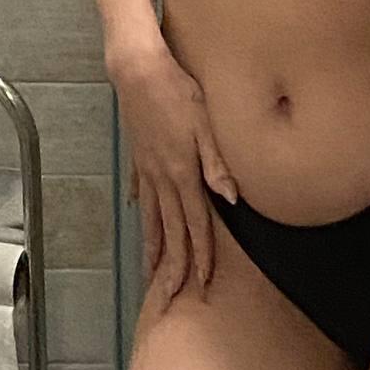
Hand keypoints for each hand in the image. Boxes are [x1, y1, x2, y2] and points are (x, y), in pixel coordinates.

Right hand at [115, 47, 238, 307]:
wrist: (138, 71)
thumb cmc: (178, 91)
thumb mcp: (206, 123)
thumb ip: (218, 162)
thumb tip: (232, 198)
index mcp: (183, 173)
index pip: (194, 223)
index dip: (200, 255)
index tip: (202, 284)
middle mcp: (162, 177)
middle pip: (170, 230)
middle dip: (172, 265)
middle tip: (170, 298)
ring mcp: (147, 168)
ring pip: (151, 217)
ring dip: (153, 247)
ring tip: (150, 272)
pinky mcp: (139, 155)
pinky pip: (141, 190)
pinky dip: (143, 209)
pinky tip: (141, 215)